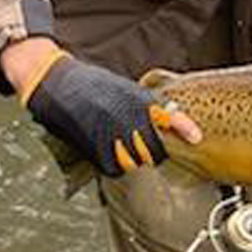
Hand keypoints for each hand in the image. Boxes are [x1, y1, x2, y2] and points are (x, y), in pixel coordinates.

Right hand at [6, 41, 198, 176]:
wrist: (55, 84)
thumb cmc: (90, 87)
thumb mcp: (124, 90)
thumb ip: (146, 108)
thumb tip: (168, 122)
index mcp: (135, 101)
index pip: (167, 117)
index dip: (183, 128)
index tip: (196, 137)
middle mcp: (127, 117)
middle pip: (155, 150)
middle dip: (152, 151)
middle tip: (140, 143)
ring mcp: (112, 134)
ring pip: (137, 161)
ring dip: (133, 158)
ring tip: (121, 144)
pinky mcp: (95, 149)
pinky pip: (115, 167)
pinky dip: (113, 163)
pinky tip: (105, 148)